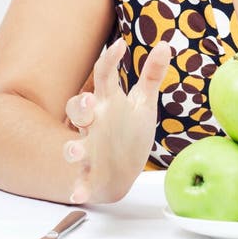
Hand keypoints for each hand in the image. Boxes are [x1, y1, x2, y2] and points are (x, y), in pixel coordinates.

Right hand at [62, 37, 170, 203]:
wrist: (121, 171)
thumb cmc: (129, 130)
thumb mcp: (143, 102)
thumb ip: (152, 74)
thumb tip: (165, 44)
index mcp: (108, 102)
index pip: (104, 77)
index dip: (109, 61)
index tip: (120, 45)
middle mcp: (95, 123)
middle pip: (78, 109)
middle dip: (80, 105)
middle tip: (90, 100)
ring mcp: (90, 149)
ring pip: (74, 145)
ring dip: (71, 148)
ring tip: (74, 151)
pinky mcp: (90, 174)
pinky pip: (80, 181)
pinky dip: (79, 187)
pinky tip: (80, 194)